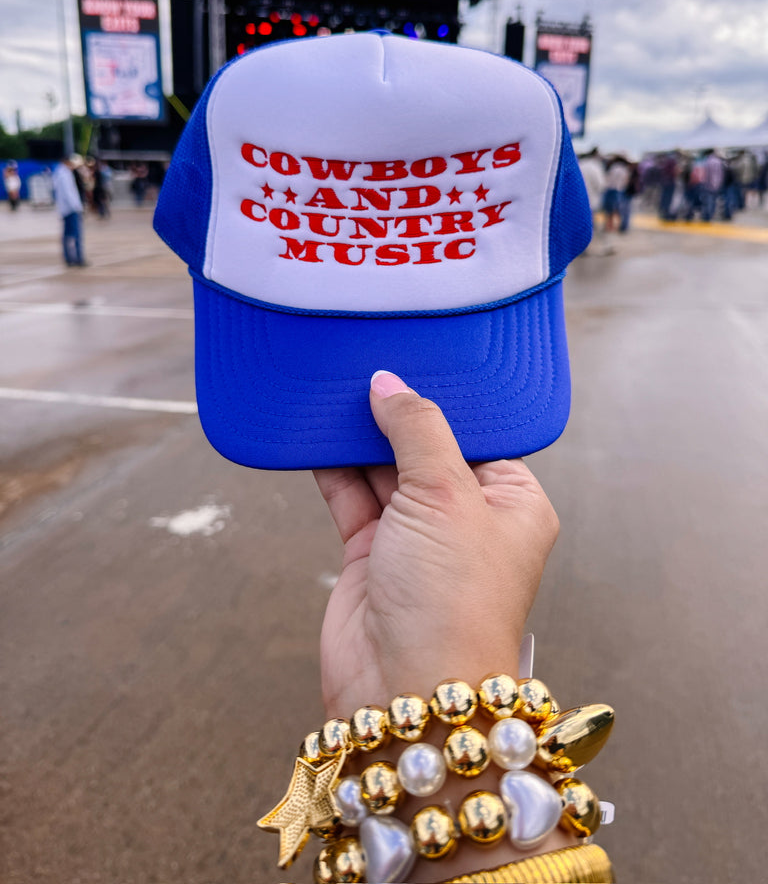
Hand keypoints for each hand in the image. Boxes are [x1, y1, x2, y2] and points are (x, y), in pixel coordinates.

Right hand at [314, 371, 559, 718]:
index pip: (479, 433)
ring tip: (335, 391)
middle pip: (427, 446)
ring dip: (360, 437)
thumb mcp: (446, 494)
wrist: (407, 690)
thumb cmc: (453, 604)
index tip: (413, 359)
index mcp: (512, 502)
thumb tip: (389, 384)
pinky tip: (316, 434)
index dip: (445, 399)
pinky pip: (351, 497)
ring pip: (384, 468)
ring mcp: (418, 537)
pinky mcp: (373, 554)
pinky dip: (333, 467)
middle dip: (396, 414)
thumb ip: (416, 430)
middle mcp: (467, 518)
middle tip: (365, 367)